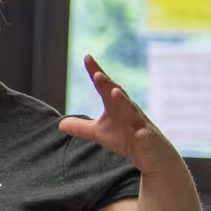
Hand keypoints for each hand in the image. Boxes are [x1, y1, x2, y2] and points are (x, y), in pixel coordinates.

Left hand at [64, 56, 169, 173]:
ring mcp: (139, 123)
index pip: (104, 86)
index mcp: (115, 105)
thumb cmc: (125, 138)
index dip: (95, 72)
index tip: (87, 57)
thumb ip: (81, 127)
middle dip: (107, 84)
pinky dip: (143, 133)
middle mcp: (128, 110)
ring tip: (114, 92)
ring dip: (124, 101)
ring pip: (132, 110)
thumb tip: (60, 124)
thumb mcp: (99, 133)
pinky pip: (145, 135)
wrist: (150, 153)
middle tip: (96, 74)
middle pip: (117, 94)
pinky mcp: (147, 138)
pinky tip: (140, 133)